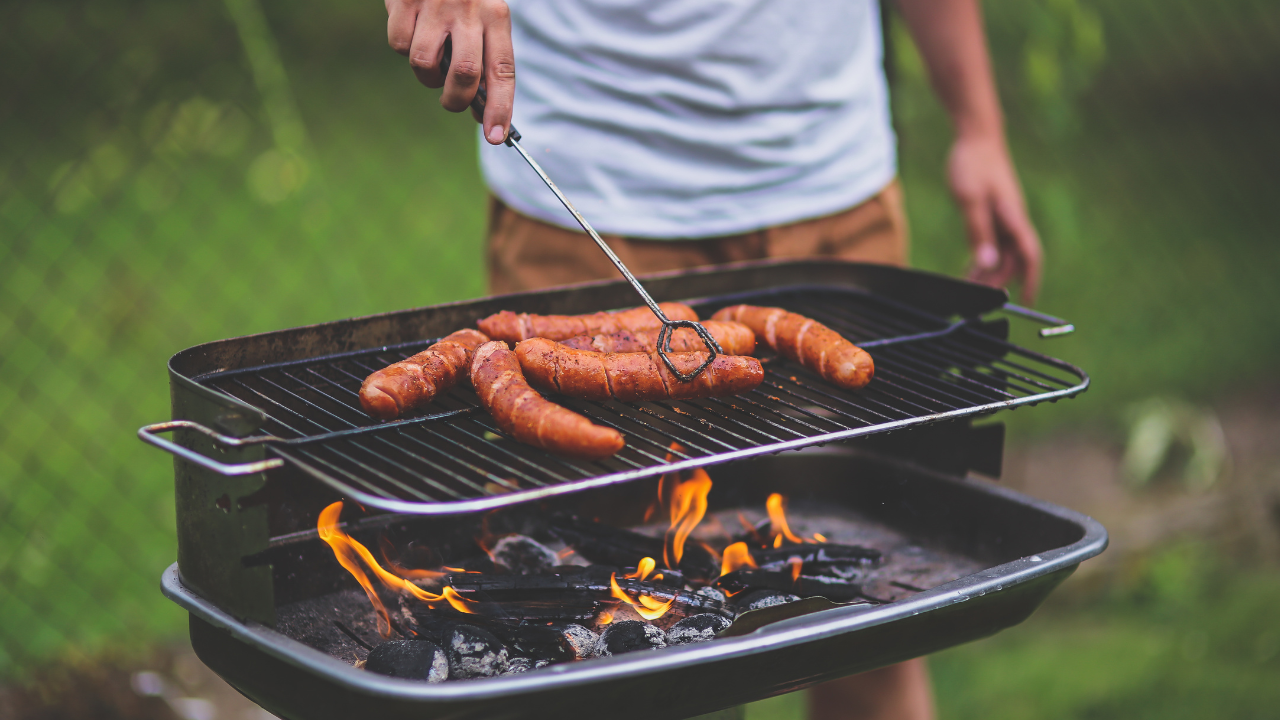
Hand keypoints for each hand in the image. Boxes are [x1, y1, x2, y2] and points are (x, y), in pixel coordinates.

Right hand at [386, 0, 515, 144]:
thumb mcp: (483, 14)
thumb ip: (483, 56)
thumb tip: (478, 108)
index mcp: (496, 15)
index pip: (503, 71)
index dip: (500, 108)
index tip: (496, 137)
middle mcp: (469, 10)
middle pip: (464, 75)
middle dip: (456, 100)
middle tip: (451, 102)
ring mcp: (435, 5)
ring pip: (425, 64)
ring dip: (426, 76)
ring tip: (431, 60)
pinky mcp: (405, 0)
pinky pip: (399, 44)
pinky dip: (402, 47)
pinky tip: (411, 29)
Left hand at [947, 133, 1042, 303]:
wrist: (976, 137)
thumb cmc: (973, 164)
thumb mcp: (970, 200)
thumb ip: (978, 232)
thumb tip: (988, 263)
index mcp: (1013, 218)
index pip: (1029, 256)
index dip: (1031, 280)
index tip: (1026, 302)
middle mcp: (1013, 221)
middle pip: (1013, 261)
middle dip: (998, 282)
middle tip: (976, 300)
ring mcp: (1005, 217)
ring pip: (1002, 254)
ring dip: (988, 273)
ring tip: (968, 288)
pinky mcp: (995, 213)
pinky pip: (993, 243)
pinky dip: (983, 258)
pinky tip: (970, 269)